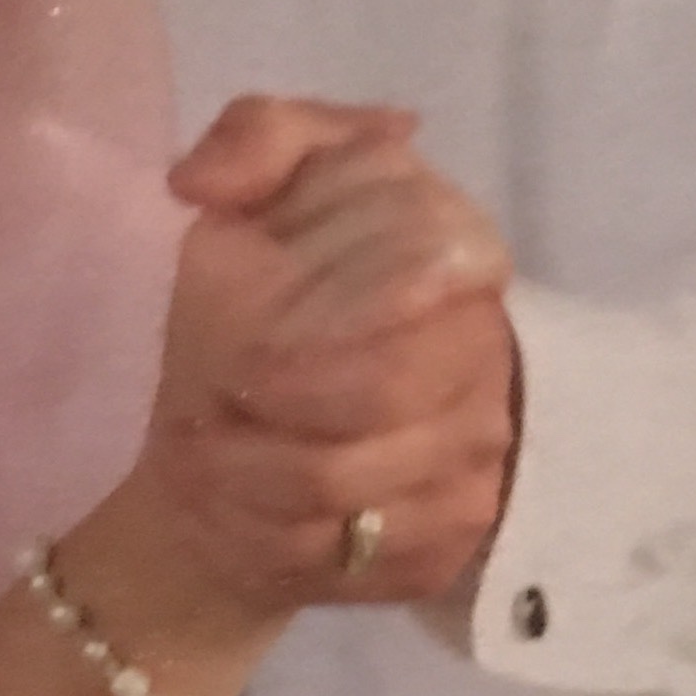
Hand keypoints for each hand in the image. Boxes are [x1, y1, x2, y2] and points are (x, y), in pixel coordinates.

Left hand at [141, 97, 518, 615]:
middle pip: (380, 392)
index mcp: (458, 247)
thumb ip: (251, 141)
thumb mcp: (248, 198)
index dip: (320, 323)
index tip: (244, 352)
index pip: (426, 270)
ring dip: (247, 476)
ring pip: (347, 486)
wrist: (242, 441)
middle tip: (212, 401)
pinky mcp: (452, 543)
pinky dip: (268, 539)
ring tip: (209, 455)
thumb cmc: (252, 310)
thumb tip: (207, 176)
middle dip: (264, 408)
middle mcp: (489, 353)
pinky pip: (350, 554)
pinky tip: (242, 513)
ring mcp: (483, 456)